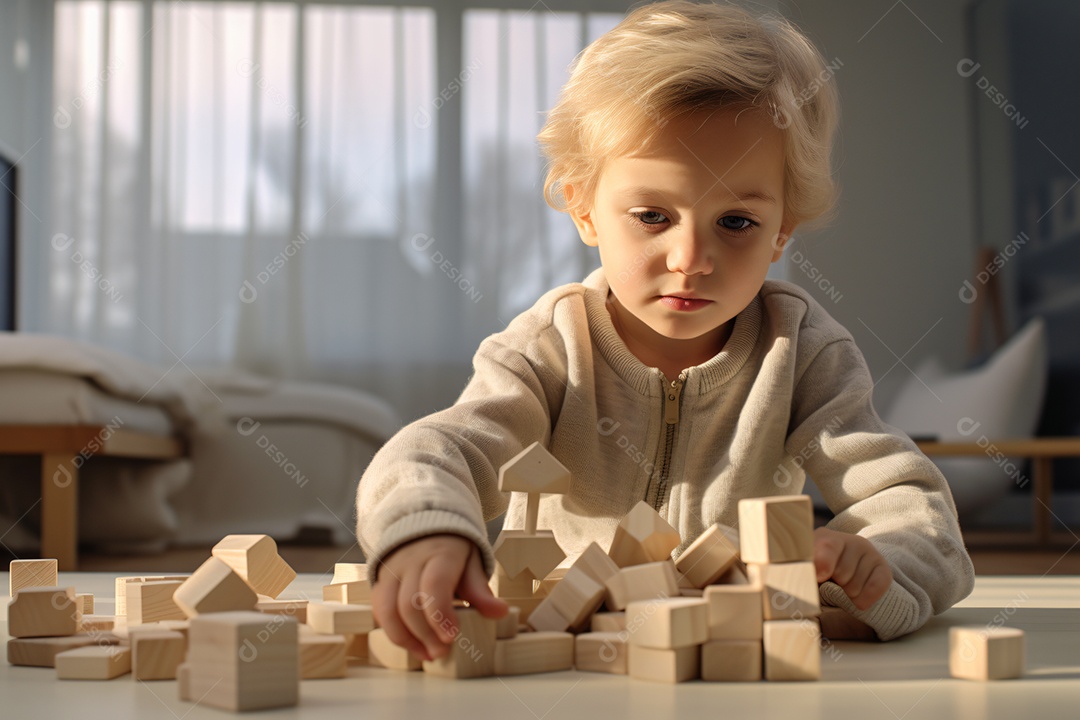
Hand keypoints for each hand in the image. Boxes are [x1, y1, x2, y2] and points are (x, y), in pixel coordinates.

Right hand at [371, 534, 507, 660]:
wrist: (425, 529)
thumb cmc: (452, 551)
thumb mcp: (471, 563)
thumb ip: (480, 590)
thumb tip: (500, 612)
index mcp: (439, 553)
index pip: (434, 584)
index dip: (440, 614)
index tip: (452, 636)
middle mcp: (411, 561)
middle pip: (409, 603)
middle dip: (425, 634)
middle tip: (443, 651)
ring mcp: (392, 571)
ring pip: (388, 610)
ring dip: (407, 639)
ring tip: (428, 654)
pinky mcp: (381, 583)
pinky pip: (380, 611)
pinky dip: (394, 633)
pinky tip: (414, 645)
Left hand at [812, 527, 892, 610]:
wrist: (841, 574)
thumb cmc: (817, 574)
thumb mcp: (807, 570)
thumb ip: (806, 573)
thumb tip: (812, 579)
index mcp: (824, 537)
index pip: (827, 547)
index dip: (823, 563)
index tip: (819, 577)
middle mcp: (849, 540)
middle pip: (842, 572)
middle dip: (835, 585)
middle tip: (831, 583)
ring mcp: (868, 551)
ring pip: (856, 584)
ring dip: (848, 594)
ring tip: (843, 587)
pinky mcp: (882, 566)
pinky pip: (877, 586)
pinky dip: (866, 598)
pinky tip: (857, 600)